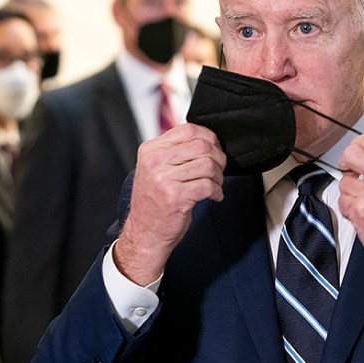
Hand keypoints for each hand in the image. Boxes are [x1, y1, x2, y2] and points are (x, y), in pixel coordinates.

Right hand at [114, 124, 225, 285]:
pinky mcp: (176, 197)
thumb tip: (206, 139)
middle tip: (218, 170)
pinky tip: (213, 196)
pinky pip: (208, 185)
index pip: (189, 129)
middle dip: (218, 158)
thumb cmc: (154, 202)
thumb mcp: (156, 169)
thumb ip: (175, 151)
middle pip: (202, 146)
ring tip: (214, 185)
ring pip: (208, 164)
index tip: (214, 150)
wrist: (145, 233)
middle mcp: (155, 162)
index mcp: (151, 150)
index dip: (209, 138)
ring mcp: (164, 179)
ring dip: (218, 176)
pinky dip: (217, 191)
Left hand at [337, 133, 363, 292]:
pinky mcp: (361, 210)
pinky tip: (363, 214)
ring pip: (344, 180)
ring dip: (350, 191)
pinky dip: (348, 208)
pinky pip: (343, 201)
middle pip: (352, 153)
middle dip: (346, 162)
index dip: (358, 144)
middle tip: (349, 170)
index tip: (356, 152)